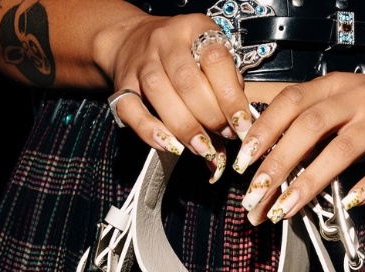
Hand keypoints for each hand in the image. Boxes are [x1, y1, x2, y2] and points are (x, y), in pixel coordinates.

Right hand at [101, 15, 253, 179]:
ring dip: (185, 127)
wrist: (132, 38)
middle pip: (187, 80)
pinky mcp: (122, 83)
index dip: (231, 97)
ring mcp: (141, 61)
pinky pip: (131, 109)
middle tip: (226, 135)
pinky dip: (151, 131)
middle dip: (211, 116)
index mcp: (195, 29)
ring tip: (204, 148)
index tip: (243, 123)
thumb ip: (229, 85)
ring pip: (159, 93)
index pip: (215, 60)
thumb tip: (242, 128)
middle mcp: (165, 41)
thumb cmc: (186, 53)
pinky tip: (171, 145)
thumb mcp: (211, 56)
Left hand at [236, 69, 364, 224]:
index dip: (263, 131)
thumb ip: (302, 110)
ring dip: (310, 181)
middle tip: (255, 195)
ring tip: (287, 208)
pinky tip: (350, 203)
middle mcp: (353, 101)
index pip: (289, 104)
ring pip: (341, 150)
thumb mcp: (336, 93)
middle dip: (277, 164)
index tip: (242, 161)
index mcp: (331, 87)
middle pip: (309, 128)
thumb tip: (258, 133)